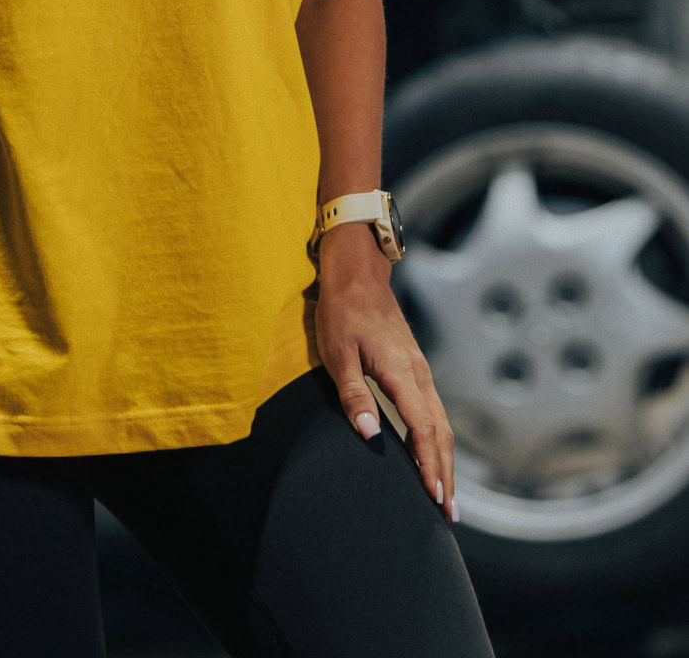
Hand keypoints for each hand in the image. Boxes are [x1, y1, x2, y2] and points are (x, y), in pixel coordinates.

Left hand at [313, 221, 457, 523]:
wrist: (357, 274)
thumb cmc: (342, 312)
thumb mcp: (338, 353)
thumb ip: (354, 394)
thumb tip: (369, 434)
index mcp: (401, 373)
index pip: (423, 429)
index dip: (429, 465)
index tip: (434, 497)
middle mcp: (419, 374)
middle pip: (440, 432)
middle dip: (445, 473)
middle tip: (448, 512)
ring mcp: (420, 370)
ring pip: (440, 422)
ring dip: (444, 459)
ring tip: (444, 494)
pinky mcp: (414, 368)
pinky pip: (432, 410)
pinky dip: (436, 438)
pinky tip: (429, 453)